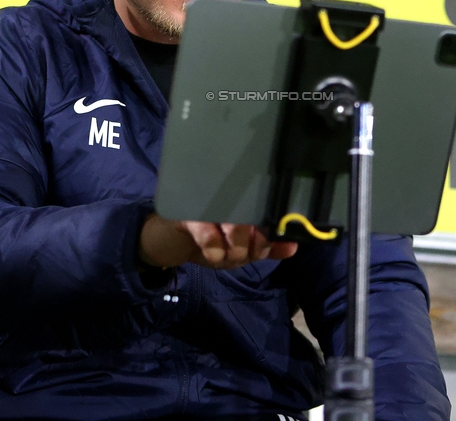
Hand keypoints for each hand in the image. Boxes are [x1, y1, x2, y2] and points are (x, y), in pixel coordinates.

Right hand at [138, 213, 297, 269]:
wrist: (162, 239)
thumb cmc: (201, 239)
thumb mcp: (234, 249)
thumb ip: (262, 248)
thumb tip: (293, 247)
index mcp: (241, 203)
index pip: (267, 218)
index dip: (269, 238)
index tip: (260, 248)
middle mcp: (228, 199)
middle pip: (254, 222)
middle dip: (250, 249)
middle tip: (235, 255)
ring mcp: (208, 203)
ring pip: (237, 228)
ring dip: (233, 252)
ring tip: (221, 256)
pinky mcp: (188, 213)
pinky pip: (210, 236)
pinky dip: (214, 251)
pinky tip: (210, 254)